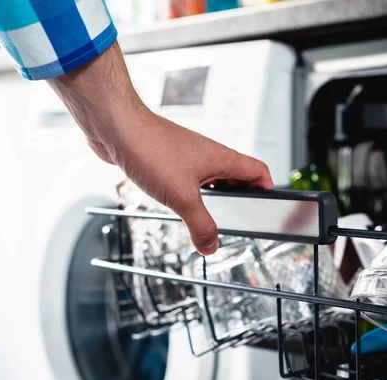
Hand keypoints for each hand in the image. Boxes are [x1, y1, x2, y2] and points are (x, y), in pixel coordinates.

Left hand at [48, 42, 273, 254]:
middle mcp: (209, 155)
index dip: (268, 189)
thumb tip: (211, 246)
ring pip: (212, 177)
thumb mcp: (182, 197)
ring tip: (210, 217)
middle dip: (241, 198)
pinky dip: (192, 193)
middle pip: (237, 176)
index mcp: (222, 158)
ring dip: (215, 196)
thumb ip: (201, 225)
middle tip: (238, 218)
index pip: (259, 171)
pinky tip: (179, 204)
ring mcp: (189, 155)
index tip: (269, 207)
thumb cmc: (150, 148)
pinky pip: (189, 177)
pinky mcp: (169, 158)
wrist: (117, 127)